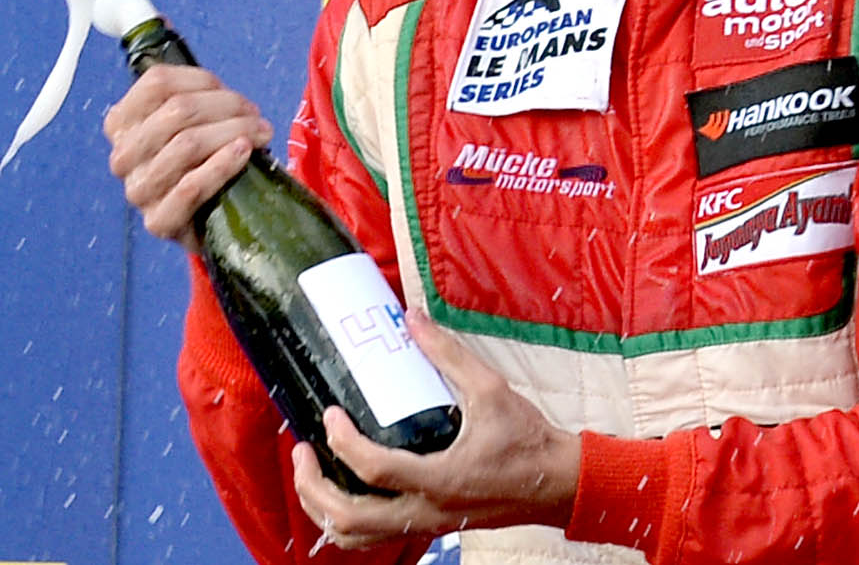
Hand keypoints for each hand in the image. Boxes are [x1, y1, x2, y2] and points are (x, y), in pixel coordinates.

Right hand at [105, 63, 268, 243]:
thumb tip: (161, 19)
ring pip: (187, 144)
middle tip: (255, 116)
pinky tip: (245, 153)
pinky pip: (190, 186)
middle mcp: (124, 156)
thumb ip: (179, 78)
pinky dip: (224, 165)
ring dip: (235, 132)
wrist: (220, 212)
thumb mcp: (193, 114)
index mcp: (123, 123)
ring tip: (260, 134)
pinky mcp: (159, 222)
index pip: (157, 82)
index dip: (203, 81)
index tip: (230, 92)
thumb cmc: (207, 155)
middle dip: (229, 107)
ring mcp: (139, 190)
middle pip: (178, 111)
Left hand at [293, 318, 578, 545]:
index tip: (331, 415)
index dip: (343, 442)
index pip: (374, 469)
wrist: (554, 483)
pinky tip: (341, 494)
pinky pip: (372, 537)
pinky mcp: (427, 528)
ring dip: (321, 508)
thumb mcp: (493, 390)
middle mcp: (425, 511)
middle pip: (347, 518)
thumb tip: (414, 321)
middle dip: (312, 487)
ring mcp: (424, 525)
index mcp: (440, 479)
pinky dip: (345, 521)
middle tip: (303, 453)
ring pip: (353, 536)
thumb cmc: (527, 439)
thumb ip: (450, 356)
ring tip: (311, 476)